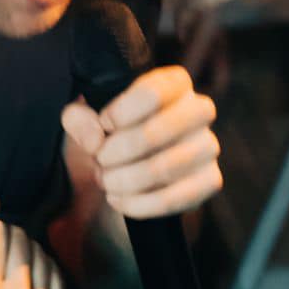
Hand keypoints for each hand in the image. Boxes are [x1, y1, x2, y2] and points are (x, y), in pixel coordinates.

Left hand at [59, 64, 222, 219]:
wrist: (124, 168)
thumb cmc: (109, 134)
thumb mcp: (86, 118)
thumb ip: (78, 119)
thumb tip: (95, 140)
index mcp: (174, 84)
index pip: (154, 92)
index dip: (121, 112)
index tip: (103, 124)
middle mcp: (199, 110)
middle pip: (164, 129)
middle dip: (121, 151)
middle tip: (100, 160)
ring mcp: (208, 146)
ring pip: (169, 166)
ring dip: (127, 179)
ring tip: (107, 181)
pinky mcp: (210, 180)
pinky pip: (179, 198)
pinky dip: (141, 204)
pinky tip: (119, 199)